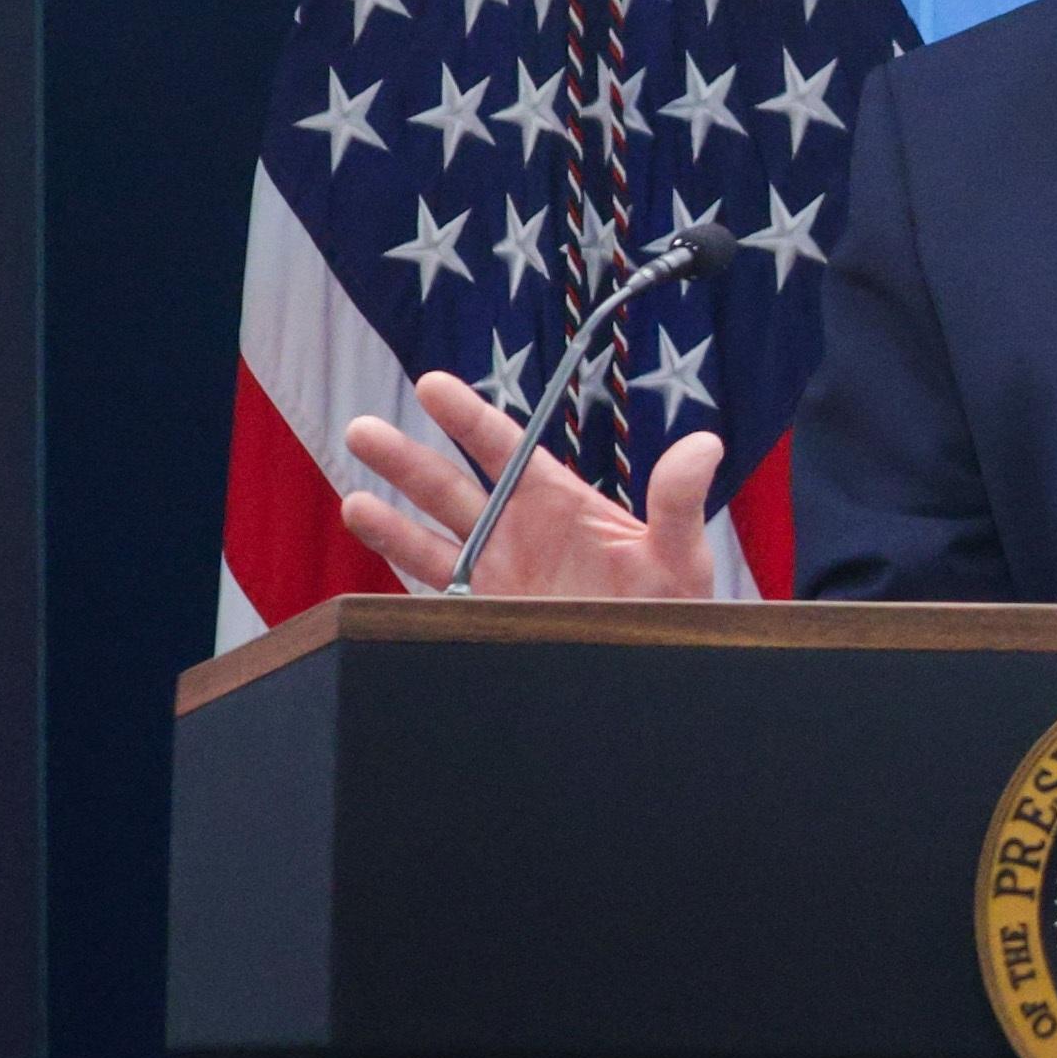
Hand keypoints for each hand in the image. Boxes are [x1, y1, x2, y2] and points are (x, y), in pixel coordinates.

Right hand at [336, 368, 722, 603]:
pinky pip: (432, 596)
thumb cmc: (674, 607)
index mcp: (556, 502)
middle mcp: (515, 533)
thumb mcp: (681, 552)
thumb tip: (704, 444)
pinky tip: (377, 576)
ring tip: (351, 501)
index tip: (432, 385)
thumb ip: (679, 500)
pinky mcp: (482, 618)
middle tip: (361, 429)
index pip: (503, 449)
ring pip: (429, 541)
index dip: (467, 416)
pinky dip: (402, 583)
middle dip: (405, 461)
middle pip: (449, 488)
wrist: (659, 671)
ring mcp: (493, 576)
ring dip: (388, 522)